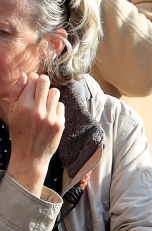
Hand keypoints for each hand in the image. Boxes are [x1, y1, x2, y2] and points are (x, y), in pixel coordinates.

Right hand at [4, 73, 63, 197]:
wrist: (31, 154)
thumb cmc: (19, 131)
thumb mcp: (12, 112)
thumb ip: (16, 92)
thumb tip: (25, 75)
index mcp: (23, 106)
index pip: (32, 80)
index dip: (32, 79)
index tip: (32, 82)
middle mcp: (38, 111)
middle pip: (45, 83)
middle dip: (42, 81)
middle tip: (40, 86)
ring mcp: (51, 118)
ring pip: (55, 92)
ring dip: (50, 93)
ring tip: (44, 101)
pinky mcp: (60, 124)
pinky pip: (61, 106)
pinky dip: (55, 107)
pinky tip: (49, 113)